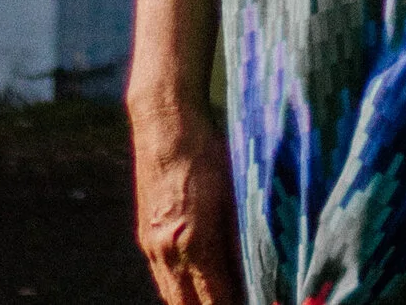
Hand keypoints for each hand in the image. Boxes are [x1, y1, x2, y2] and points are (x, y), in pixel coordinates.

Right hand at [129, 93, 243, 304]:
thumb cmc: (206, 149)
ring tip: (221, 299)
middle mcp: (167, 251)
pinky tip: (198, 286)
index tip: (259, 302)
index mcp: (194, 241)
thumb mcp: (235, 190)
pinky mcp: (145, 236)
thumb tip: (259, 272)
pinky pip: (162, 279)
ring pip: (172, 298)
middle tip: (240, 301)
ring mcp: (152, 245)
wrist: (164, 119)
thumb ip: (242, 237)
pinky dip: (180, 291)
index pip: (216, 301)